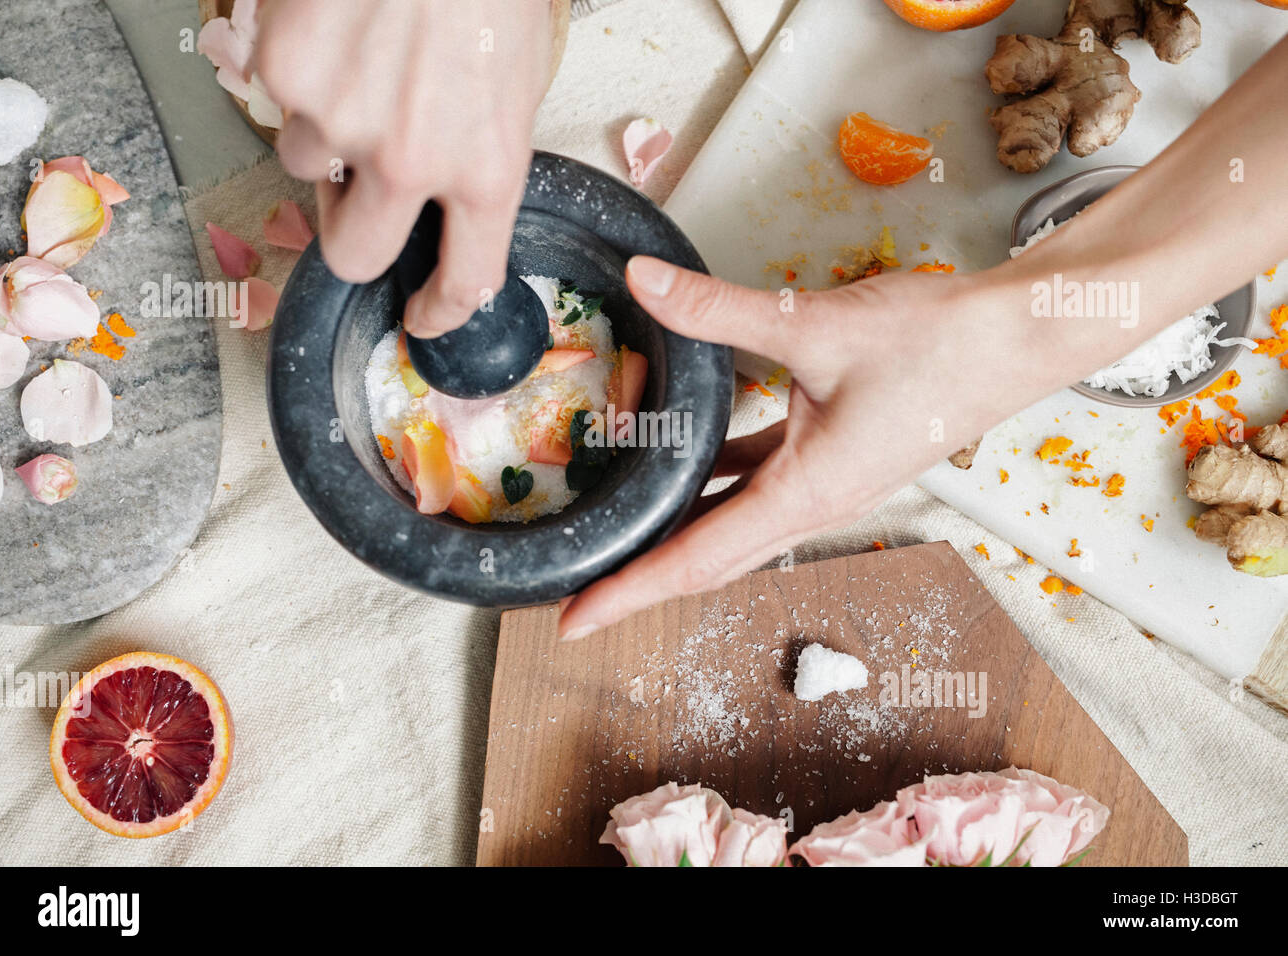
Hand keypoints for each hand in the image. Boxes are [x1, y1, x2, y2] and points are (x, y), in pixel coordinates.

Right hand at [257, 0, 561, 335]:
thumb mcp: (519, 80)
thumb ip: (481, 152)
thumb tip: (454, 194)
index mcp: (487, 168)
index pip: (467, 280)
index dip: (440, 311)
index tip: (423, 314)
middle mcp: (410, 161)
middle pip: (355, 255)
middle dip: (351, 237)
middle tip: (356, 200)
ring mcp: (338, 120)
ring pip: (304, 165)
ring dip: (324, 133)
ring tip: (358, 66)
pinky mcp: (283, 73)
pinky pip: (276, 96)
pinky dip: (298, 73)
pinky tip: (334, 31)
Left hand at [557, 258, 1030, 641]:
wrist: (1018, 338)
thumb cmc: (941, 344)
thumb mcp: (816, 326)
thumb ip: (718, 309)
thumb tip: (644, 284)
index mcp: (806, 495)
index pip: (695, 560)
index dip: (628, 591)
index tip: (573, 619)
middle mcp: (813, 506)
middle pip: (706, 561)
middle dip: (637, 577)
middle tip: (574, 586)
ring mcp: (825, 487)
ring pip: (730, 527)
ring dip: (673, 533)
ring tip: (615, 528)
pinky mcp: (834, 458)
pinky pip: (757, 484)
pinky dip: (713, 483)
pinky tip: (683, 456)